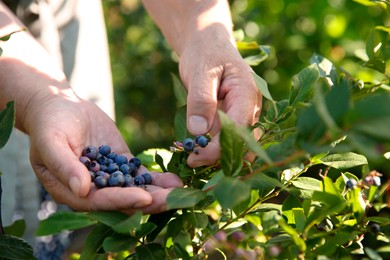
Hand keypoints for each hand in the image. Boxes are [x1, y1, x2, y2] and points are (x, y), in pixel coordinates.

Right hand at [25, 91, 182, 214]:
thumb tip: (81, 190)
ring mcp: (109, 176)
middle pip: (121, 200)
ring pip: (134, 188)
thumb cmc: (49, 124)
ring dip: (157, 193)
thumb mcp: (51, 141)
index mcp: (71, 190)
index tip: (143, 198)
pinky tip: (174, 181)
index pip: (97, 201)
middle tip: (171, 202)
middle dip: (146, 202)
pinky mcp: (121, 163)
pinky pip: (139, 174)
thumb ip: (64, 165)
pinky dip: (156, 179)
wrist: (60, 106)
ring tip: (179, 192)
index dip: (120, 201)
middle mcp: (92, 189)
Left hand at [179, 25, 261, 166]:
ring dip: (217, 155)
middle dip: (221, 157)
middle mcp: (250, 108)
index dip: (220, 148)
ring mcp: (244, 114)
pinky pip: (228, 138)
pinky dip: (213, 147)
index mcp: (247, 95)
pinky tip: (196, 149)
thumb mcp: (201, 72)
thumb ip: (201, 99)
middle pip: (243, 143)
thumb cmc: (205, 53)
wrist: (208, 44)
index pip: (239, 130)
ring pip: (237, 144)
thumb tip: (198, 131)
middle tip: (192, 161)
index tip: (196, 156)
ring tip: (191, 158)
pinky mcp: (233, 118)